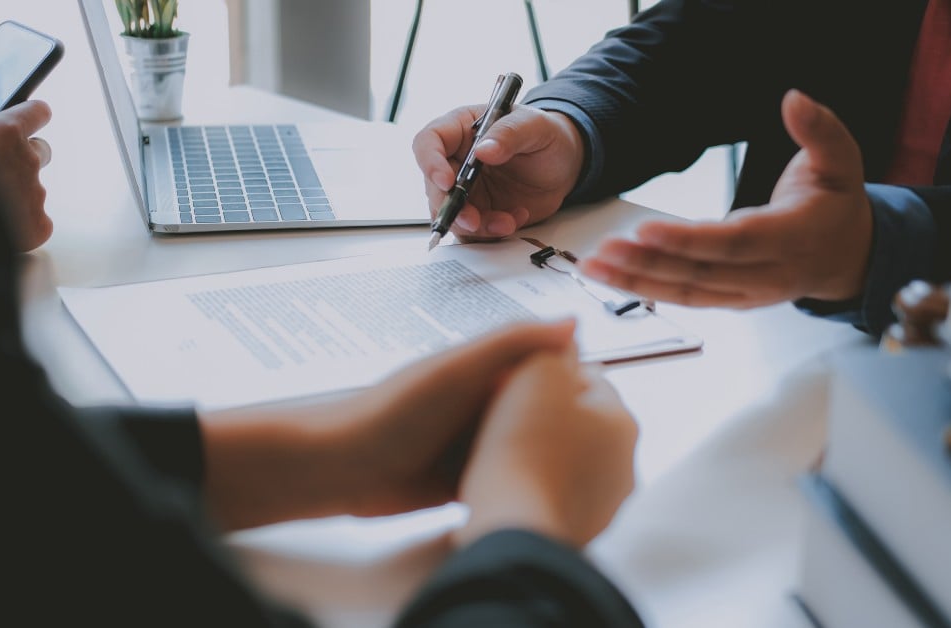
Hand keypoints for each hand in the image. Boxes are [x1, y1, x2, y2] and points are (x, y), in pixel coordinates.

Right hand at [0, 100, 54, 251]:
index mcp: (2, 134)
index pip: (36, 112)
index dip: (33, 115)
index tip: (36, 115)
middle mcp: (27, 161)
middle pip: (41, 151)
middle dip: (24, 157)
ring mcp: (35, 196)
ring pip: (33, 190)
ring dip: (16, 193)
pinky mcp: (38, 227)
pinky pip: (36, 222)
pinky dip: (22, 224)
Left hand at [199, 319, 579, 530]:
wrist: (341, 470)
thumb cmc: (391, 413)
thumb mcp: (458, 369)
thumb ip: (512, 343)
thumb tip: (573, 323)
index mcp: (485, 368)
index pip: (545, 366)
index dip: (576, 379)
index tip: (608, 396)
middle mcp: (482, 402)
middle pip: (540, 410)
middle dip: (567, 425)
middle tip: (608, 444)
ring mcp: (472, 441)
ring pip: (526, 447)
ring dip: (548, 459)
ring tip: (589, 473)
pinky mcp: (464, 478)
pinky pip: (504, 478)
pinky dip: (522, 484)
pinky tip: (549, 495)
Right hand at [412, 104, 584, 240]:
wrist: (564, 165)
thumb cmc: (546, 136)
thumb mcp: (534, 126)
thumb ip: (509, 134)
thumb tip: (484, 150)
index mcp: (461, 129)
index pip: (429, 142)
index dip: (430, 162)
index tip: (447, 181)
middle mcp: (457, 160)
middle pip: (434, 186)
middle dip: (451, 207)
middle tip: (473, 220)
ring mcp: (467, 190)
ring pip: (452, 214)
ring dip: (475, 225)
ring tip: (507, 221)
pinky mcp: (479, 212)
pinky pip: (473, 231)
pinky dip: (491, 232)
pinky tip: (514, 219)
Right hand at [454, 345, 637, 548]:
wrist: (511, 525)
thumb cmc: (524, 451)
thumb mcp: (537, 372)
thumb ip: (553, 345)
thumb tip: (565, 336)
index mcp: (623, 421)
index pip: (589, 378)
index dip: (547, 372)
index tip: (518, 379)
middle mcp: (624, 464)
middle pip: (580, 421)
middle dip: (547, 414)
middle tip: (507, 413)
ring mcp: (604, 503)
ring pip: (568, 459)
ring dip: (541, 452)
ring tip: (501, 450)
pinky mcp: (579, 530)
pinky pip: (554, 494)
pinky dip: (535, 486)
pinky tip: (507, 483)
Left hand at [580, 89, 872, 306]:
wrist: (847, 256)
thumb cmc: (836, 203)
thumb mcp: (841, 159)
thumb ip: (819, 129)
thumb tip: (793, 99)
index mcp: (794, 238)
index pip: (735, 242)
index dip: (689, 240)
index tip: (645, 229)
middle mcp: (769, 274)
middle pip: (701, 273)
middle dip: (648, 263)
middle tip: (603, 249)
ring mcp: (749, 294)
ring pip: (687, 292)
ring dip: (636, 281)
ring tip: (593, 265)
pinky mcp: (732, 301)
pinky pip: (686, 299)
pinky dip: (647, 290)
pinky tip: (613, 277)